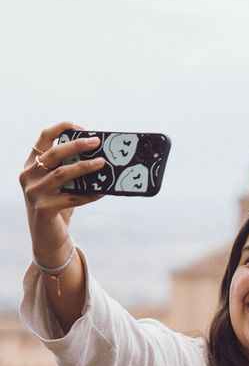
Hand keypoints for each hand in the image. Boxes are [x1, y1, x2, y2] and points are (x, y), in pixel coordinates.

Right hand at [20, 122, 104, 265]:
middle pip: (53, 154)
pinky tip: (103, 191)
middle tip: (96, 142)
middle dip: (76, 145)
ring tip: (103, 163)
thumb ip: (70, 170)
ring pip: (61, 174)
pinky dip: (89, 194)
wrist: (48, 237)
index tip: (81, 127)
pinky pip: (71, 198)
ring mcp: (34, 192)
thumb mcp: (61, 185)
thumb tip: (101, 157)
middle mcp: (28, 176)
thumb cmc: (58, 206)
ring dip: (84, 167)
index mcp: (31, 165)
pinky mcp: (43, 209)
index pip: (43, 138)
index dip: (62, 129)